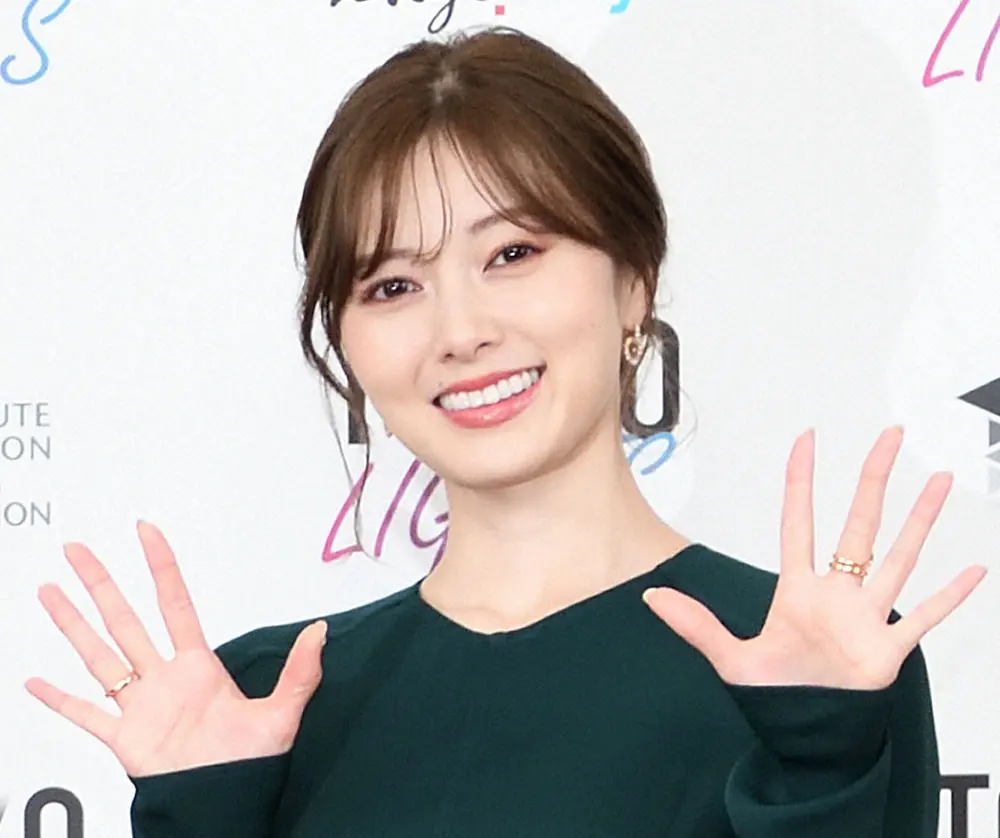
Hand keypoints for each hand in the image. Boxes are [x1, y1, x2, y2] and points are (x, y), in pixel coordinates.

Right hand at [25, 521, 326, 776]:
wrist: (223, 805)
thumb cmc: (251, 763)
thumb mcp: (283, 712)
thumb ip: (301, 671)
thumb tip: (320, 631)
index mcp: (198, 666)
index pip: (175, 603)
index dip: (161, 566)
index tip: (146, 531)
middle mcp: (164, 679)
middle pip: (125, 620)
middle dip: (101, 583)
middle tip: (77, 549)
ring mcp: (140, 707)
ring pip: (98, 656)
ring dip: (73, 625)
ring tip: (49, 591)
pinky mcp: (124, 740)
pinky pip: (85, 716)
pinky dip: (59, 700)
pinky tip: (34, 681)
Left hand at [643, 426, 987, 689]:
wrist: (806, 735)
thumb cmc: (774, 694)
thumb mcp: (729, 658)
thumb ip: (695, 625)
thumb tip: (649, 596)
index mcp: (797, 590)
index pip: (800, 522)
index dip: (802, 481)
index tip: (807, 439)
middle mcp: (837, 594)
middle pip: (860, 524)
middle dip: (873, 480)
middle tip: (890, 435)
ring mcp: (866, 619)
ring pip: (898, 558)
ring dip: (920, 521)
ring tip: (939, 480)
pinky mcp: (888, 651)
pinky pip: (926, 619)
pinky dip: (950, 597)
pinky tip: (974, 569)